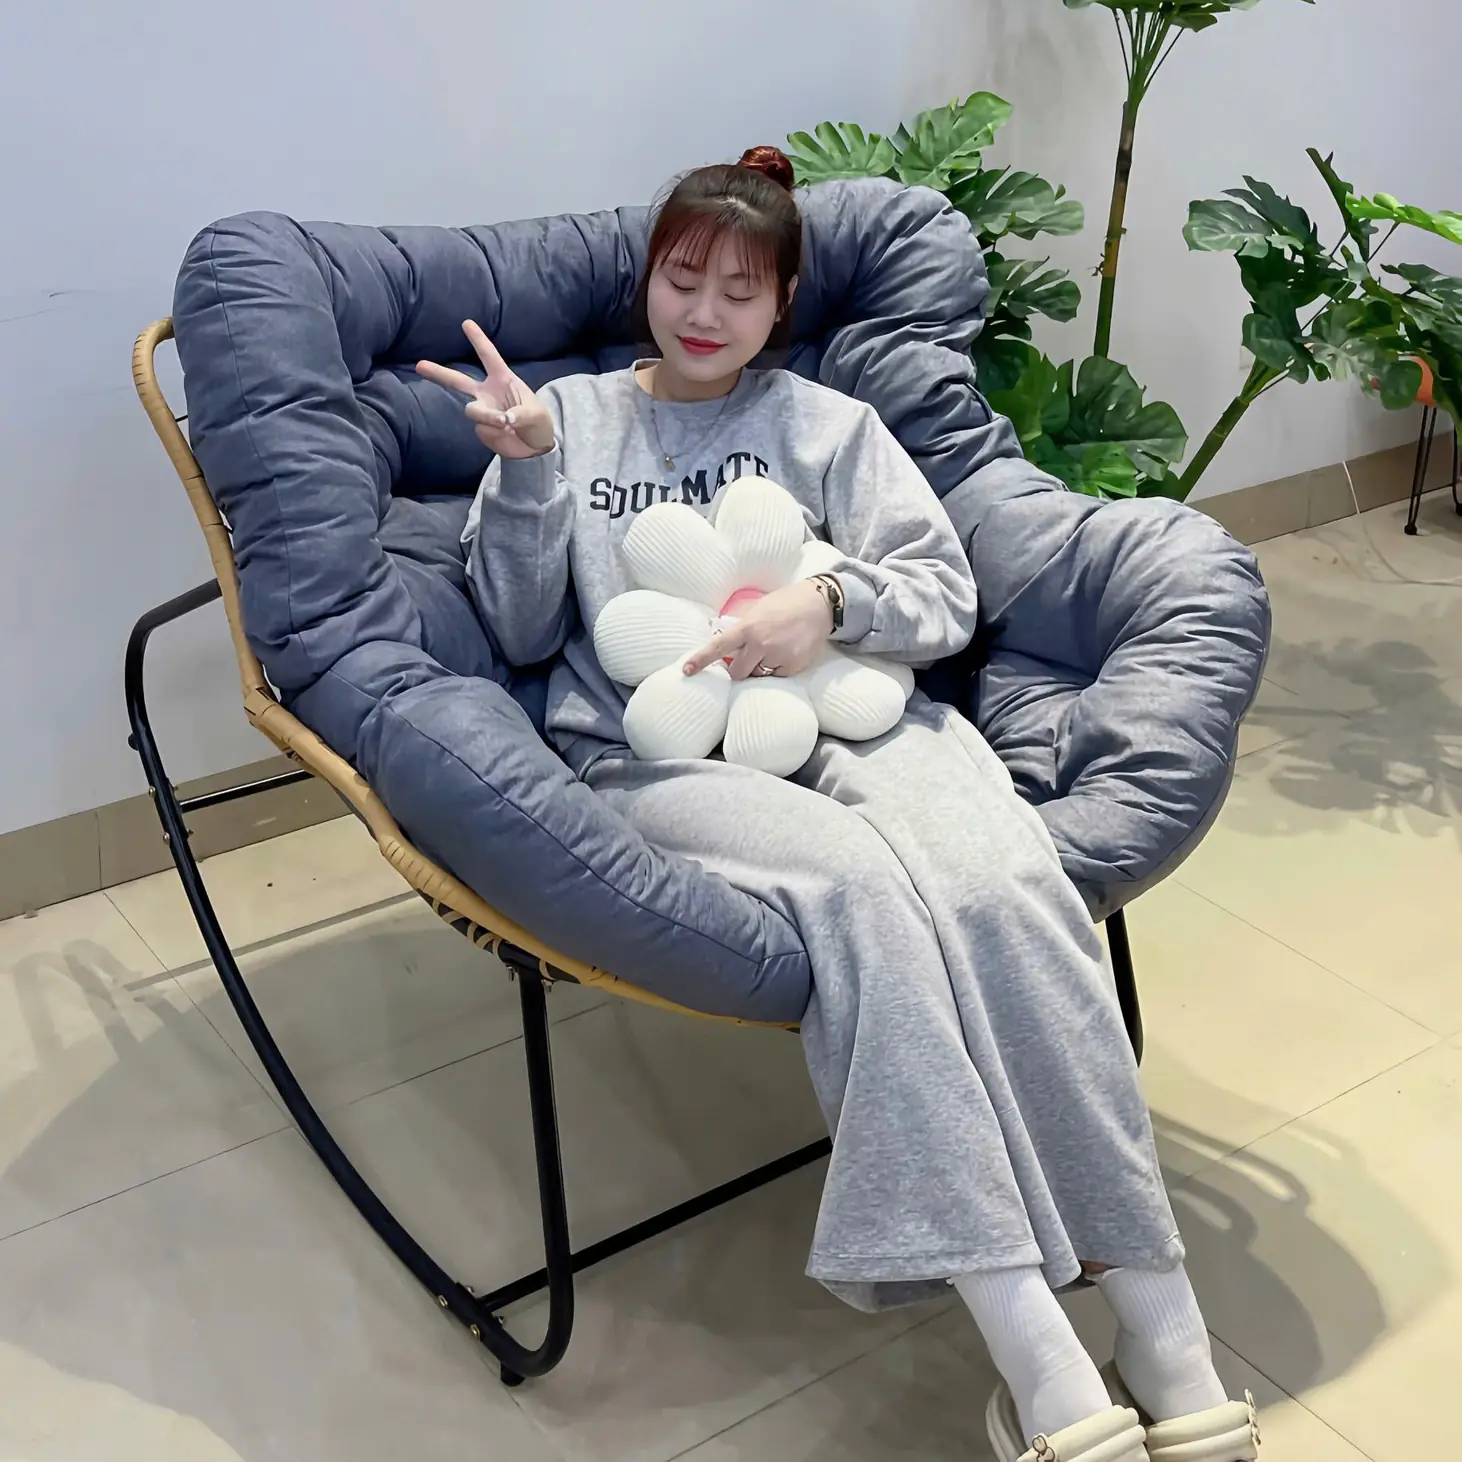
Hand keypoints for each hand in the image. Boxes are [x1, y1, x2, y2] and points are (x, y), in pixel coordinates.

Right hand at [416, 320, 555, 457]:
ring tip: (505, 423)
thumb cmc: (538, 422)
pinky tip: (506, 434)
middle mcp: (488, 392)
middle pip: (458, 381)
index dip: (478, 339)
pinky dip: (494, 432)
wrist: (535, 447)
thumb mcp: (536, 415)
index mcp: (503, 379)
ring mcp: (483, 410)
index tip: (466, 323)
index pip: (489, 356)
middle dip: (438, 373)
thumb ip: (521, 414)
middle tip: (419, 365)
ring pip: (472, 410)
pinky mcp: (482, 429)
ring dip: (487, 416)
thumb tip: (505, 418)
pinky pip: (481, 429)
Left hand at [683, 580, 834, 680]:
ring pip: (758, 676)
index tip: (687, 671)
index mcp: (748, 628)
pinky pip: (777, 677)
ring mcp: (777, 657)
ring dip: (760, 668)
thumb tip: (723, 644)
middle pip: (737, 674)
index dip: (701, 660)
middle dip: (739, 670)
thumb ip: (741, 628)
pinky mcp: (793, 667)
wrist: (818, 605)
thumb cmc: (785, 605)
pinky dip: (778, 669)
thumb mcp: (758, 610)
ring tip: (774, 649)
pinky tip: (787, 652)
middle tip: (750, 657)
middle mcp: (760, 644)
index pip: (719, 646)